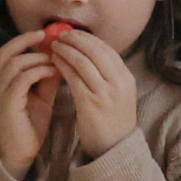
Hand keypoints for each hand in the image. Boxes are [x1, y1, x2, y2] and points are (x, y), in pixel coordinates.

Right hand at [0, 31, 60, 178]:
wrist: (21, 153)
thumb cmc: (30, 126)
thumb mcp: (42, 97)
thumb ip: (47, 79)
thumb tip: (60, 59)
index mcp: (2, 82)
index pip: (7, 52)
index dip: (23, 40)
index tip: (44, 34)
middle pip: (6, 52)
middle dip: (26, 40)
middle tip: (47, 36)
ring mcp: (0, 95)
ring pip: (14, 64)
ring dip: (37, 58)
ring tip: (55, 59)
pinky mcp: (8, 105)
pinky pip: (22, 79)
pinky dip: (38, 71)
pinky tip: (53, 72)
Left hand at [49, 31, 136, 157]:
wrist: (113, 147)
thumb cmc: (111, 120)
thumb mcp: (117, 94)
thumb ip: (107, 75)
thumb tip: (88, 53)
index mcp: (126, 78)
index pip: (107, 49)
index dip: (88, 38)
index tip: (74, 33)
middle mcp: (118, 82)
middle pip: (96, 50)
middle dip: (76, 39)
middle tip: (61, 34)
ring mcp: (105, 93)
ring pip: (83, 61)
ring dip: (67, 50)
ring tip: (54, 45)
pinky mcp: (90, 103)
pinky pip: (74, 77)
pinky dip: (62, 65)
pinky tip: (54, 61)